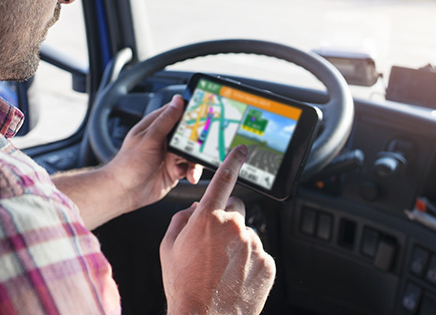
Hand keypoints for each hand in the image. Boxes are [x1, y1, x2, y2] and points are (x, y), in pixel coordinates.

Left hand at [105, 94, 202, 211]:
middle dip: (197, 141)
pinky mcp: (174, 169)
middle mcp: (165, 139)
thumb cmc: (129, 164)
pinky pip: (190, 168)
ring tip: (190, 168)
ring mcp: (170, 155)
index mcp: (157, 125)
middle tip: (202, 147)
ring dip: (194, 160)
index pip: (178, 112)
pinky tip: (186, 175)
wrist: (124, 192)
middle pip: (190, 134)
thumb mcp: (149, 139)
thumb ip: (165, 120)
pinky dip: (191, 172)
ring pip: (192, 152)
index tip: (206, 115)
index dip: (192, 113)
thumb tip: (178, 100)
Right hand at [159, 145, 275, 314]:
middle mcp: (233, 227)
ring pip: (246, 235)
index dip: (233, 162)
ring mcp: (253, 245)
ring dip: (237, 246)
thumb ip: (182, 220)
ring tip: (221, 270)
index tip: (242, 150)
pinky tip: (234, 278)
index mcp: (207, 219)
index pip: (223, 180)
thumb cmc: (183, 286)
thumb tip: (195, 210)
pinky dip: (249, 263)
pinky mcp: (267, 263)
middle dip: (226, 220)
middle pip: (235, 210)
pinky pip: (258, 254)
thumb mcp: (168, 248)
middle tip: (214, 244)